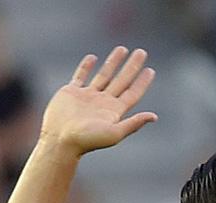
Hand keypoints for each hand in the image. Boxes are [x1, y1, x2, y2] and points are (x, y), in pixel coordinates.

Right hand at [40, 47, 155, 154]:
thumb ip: (133, 123)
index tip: (151, 70)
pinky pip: (80, 75)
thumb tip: (154, 116)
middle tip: (142, 52)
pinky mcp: (71, 92)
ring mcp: (87, 96)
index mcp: (114, 112)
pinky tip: (93, 57)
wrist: (61, 140)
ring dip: (113, 62)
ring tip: (122, 49)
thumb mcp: (114, 133)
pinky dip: (86, 66)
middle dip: (132, 66)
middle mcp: (103, 102)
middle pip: (121, 80)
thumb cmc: (88, 140)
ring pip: (104, 75)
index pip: (132, 93)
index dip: (142, 82)